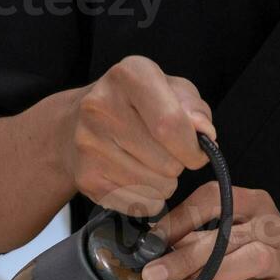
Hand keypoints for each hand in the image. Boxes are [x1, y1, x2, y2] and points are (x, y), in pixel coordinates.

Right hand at [62, 56, 215, 216]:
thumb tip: (204, 133)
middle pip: (167, 163)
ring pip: (156, 188)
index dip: (193, 148)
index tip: (197, 152)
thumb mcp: (171, 92)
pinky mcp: (86, 178)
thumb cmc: (136, 107)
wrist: (75, 125)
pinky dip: (148, 198)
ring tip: (149, 164)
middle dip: (178, 165)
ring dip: (164, 183)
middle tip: (165, 153)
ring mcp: (89, 145)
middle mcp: (101, 106)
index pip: (170, 124)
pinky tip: (135, 178)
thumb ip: (195, 109)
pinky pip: (140, 204)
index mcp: (129, 75)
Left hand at [141, 183, 279, 279]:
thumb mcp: (226, 251)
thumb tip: (154, 246)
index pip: (216, 196)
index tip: (153, 241)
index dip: (181, 217)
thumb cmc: (260, 273)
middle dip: (186, 255)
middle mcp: (276, 226)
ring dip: (211, 276)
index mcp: (256, 206)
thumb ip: (196, 242)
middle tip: (154, 275)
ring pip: (254, 258)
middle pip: (229, 233)